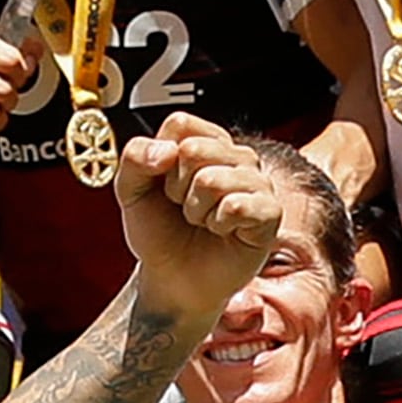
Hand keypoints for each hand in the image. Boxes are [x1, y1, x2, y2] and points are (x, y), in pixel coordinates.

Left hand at [116, 114, 282, 330]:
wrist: (172, 278)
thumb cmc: (159, 232)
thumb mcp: (131, 192)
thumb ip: (134, 159)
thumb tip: (167, 150)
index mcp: (206, 142)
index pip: (180, 124)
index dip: (160, 159)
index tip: (163, 185)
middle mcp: (237, 156)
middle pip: (194, 149)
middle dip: (175, 188)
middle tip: (182, 207)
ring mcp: (257, 182)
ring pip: (212, 179)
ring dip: (195, 210)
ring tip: (201, 221)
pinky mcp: (270, 211)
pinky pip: (236, 205)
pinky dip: (216, 223)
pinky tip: (221, 230)